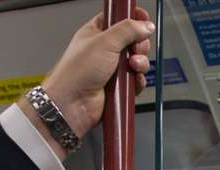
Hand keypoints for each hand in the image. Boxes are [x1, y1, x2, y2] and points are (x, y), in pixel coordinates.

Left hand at [26, 6, 154, 150]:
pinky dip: (138, 80)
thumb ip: (127, 30)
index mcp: (97, 32)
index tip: (142, 17)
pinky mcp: (119, 86)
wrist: (73, 103)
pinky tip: (133, 81)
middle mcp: (105, 49)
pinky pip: (137, 80)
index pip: (118, 18)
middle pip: (133, 40)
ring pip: (138, 60)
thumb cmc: (77, 72)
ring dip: (140, 63)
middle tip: (135, 48)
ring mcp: (113, 68)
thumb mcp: (104, 42)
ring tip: (132, 67)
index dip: (131, 17)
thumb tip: (145, 25)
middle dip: (139, 44)